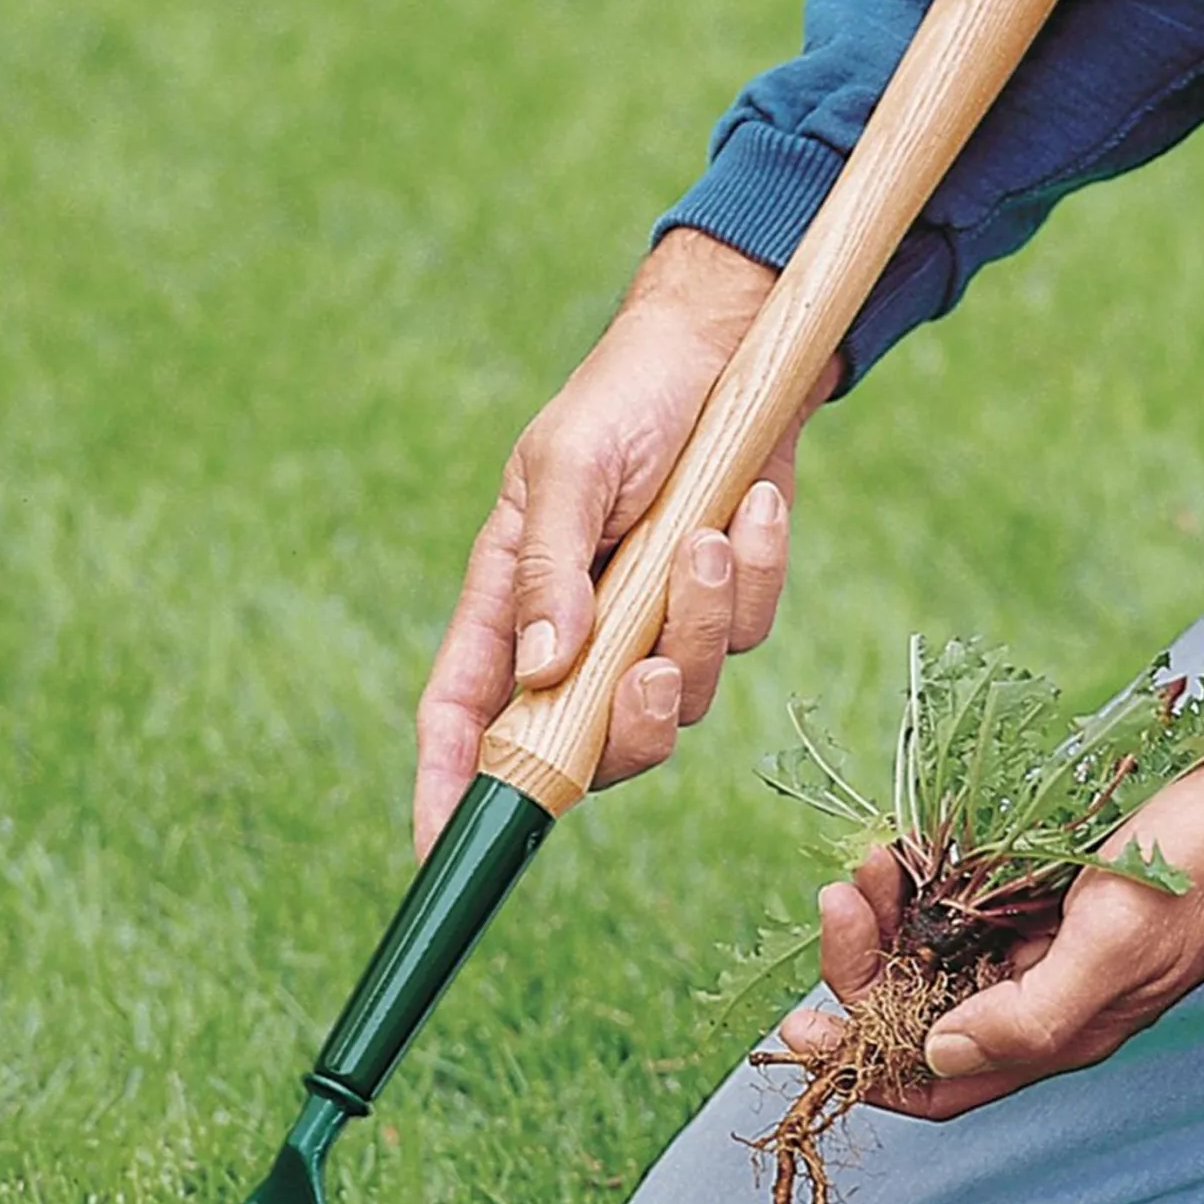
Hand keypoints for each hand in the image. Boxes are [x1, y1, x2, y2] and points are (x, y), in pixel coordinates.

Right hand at [414, 229, 838, 856]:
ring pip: (685, 697)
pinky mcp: (725, 610)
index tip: (443, 851)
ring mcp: (654, 629)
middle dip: (630, 725)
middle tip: (656, 664)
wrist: (724, 352)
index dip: (450, 791)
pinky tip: (756, 508)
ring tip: (712, 534)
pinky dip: (761, 575)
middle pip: (590, 748)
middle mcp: (578, 637)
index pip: (463, 719)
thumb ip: (551, 571)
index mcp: (510, 604)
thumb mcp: (567, 467)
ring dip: (706, 621)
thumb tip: (542, 673)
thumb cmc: (623, 401)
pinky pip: (751, 634)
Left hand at [782, 703, 1203, 1118]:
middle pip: (918, 1006)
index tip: (798, 1025)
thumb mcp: (1118, 945)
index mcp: (1057, 1030)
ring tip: (874, 855)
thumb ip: (1031, 1014)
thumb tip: (939, 1056)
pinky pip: (962, 890)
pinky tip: (912, 838)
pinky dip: (926, 870)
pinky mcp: (1047, 882)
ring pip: (932, 944)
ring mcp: (1042, 935)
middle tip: (842, 892)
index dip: (861, 1066)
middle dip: (865, 960)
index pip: (936, 1081)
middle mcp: (1040, 993)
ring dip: (888, 908)